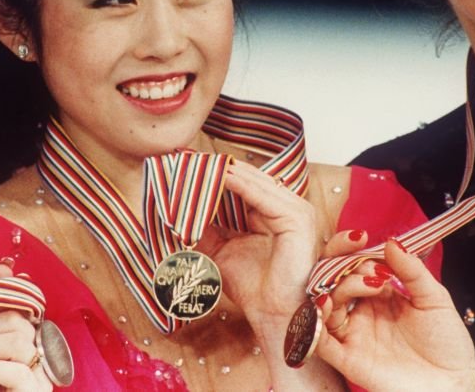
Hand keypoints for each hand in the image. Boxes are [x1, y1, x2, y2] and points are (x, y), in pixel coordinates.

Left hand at [199, 161, 344, 390]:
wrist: (273, 317)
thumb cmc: (252, 287)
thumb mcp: (219, 250)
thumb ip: (205, 229)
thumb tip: (176, 211)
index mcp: (274, 211)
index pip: (243, 183)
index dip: (216, 174)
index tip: (186, 164)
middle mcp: (288, 206)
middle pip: (248, 179)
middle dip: (216, 169)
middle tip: (186, 157)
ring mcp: (296, 209)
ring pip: (254, 182)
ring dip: (224, 173)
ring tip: (196, 164)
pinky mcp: (297, 218)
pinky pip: (262, 195)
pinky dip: (239, 185)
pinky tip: (218, 177)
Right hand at [315, 233, 474, 391]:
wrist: (453, 386)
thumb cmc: (447, 346)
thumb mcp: (434, 299)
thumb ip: (412, 270)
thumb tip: (390, 241)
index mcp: (380, 295)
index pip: (354, 265)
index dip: (351, 250)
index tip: (361, 237)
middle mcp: (362, 312)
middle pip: (333, 280)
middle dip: (340, 262)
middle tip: (363, 261)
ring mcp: (354, 334)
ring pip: (327, 304)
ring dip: (340, 287)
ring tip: (368, 284)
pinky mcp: (348, 359)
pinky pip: (321, 340)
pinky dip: (316, 322)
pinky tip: (326, 305)